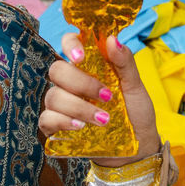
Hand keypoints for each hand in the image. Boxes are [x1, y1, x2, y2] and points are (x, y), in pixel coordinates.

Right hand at [39, 34, 160, 167]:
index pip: (69, 43)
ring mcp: (63, 104)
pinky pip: (46, 119)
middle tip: (106, 96)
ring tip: (104, 120)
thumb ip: (124, 62)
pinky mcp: (58, 127)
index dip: (71, 45)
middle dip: (80, 83)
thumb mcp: (135, 86)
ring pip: (53, 96)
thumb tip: (111, 39)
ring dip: (79, 107)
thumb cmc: (136, 112)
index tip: (81, 57)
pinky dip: (62, 122)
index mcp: (89, 66)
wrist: (138, 147)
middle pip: (57, 70)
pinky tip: (80, 127)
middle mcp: (72, 82)